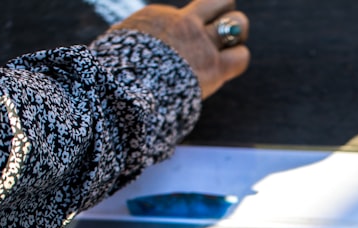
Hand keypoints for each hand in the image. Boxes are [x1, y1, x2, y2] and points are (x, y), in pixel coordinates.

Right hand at [113, 0, 249, 99]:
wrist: (124, 88)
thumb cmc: (116, 74)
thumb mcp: (118, 44)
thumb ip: (131, 37)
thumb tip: (119, 34)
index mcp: (158, 17)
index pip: (187, 15)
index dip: (190, 28)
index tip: (181, 46)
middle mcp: (184, 23)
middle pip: (220, 2)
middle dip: (224, 15)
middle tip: (219, 33)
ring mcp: (201, 43)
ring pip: (238, 24)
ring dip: (236, 35)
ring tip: (229, 47)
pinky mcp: (214, 66)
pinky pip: (241, 57)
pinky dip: (239, 58)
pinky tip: (232, 62)